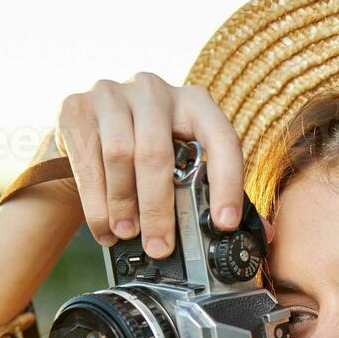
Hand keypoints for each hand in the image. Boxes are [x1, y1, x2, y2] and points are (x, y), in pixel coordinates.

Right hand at [49, 72, 245, 257]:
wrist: (90, 132)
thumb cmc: (149, 153)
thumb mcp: (185, 163)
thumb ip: (219, 192)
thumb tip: (263, 234)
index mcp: (194, 103)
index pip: (221, 139)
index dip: (227, 184)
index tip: (224, 223)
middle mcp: (155, 90)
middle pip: (157, 152)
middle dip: (159, 208)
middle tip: (161, 246)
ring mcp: (112, 94)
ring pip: (119, 155)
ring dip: (124, 205)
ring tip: (128, 235)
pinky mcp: (75, 107)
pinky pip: (88, 160)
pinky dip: (96, 202)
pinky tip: (105, 227)